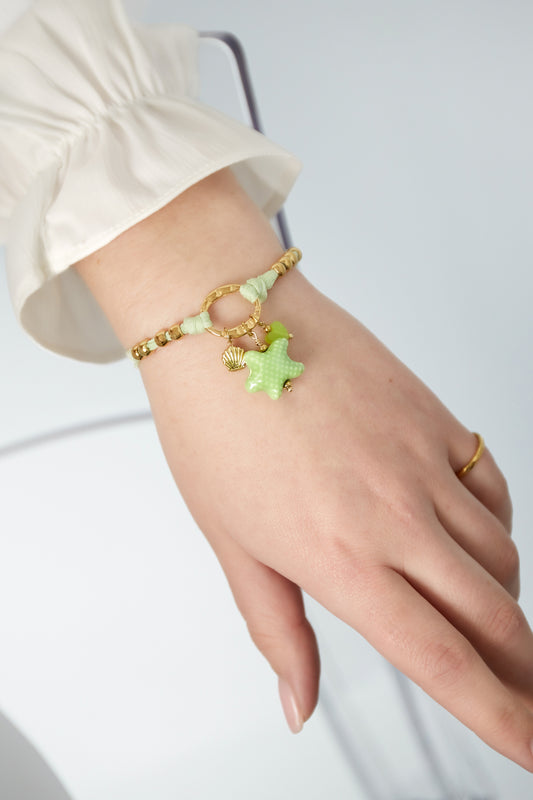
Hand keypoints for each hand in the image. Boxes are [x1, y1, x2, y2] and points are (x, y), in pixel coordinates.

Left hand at [137, 266, 531, 770]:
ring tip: (486, 615)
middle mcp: (395, 516)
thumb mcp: (232, 543)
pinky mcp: (435, 419)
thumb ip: (277, 632)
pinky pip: (494, 488)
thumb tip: (298, 702)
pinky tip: (472, 535)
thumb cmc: (215, 425)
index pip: (441, 661)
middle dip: (523, 671)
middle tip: (524, 692)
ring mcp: (423, 463)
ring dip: (504, 599)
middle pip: (496, 617)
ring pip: (502, 555)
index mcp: (339, 558)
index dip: (501, 718)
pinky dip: (496, 527)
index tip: (531, 748)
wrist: (227, 323)